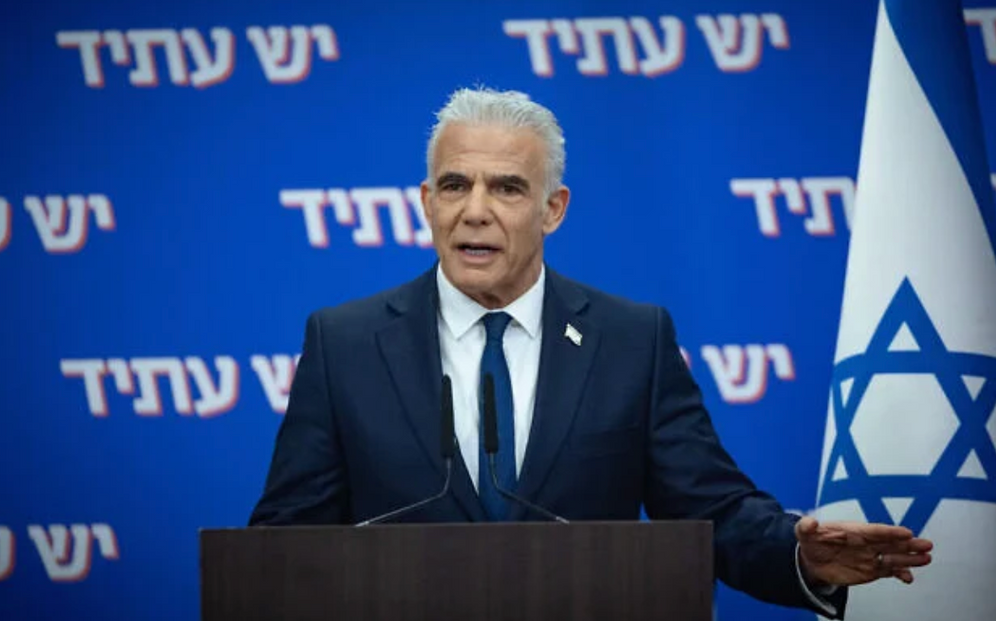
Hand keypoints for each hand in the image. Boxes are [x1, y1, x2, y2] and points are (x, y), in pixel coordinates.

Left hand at [795, 516, 932, 586]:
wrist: (812, 560)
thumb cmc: (811, 541)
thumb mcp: (804, 533)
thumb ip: (806, 527)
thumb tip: (810, 522)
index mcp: (854, 530)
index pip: (875, 531)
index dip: (890, 532)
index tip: (906, 532)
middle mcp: (867, 543)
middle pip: (891, 543)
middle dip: (908, 544)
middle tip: (926, 545)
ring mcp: (872, 556)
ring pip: (894, 557)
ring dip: (910, 559)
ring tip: (926, 559)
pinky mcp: (872, 569)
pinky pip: (889, 571)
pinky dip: (900, 574)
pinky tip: (909, 578)